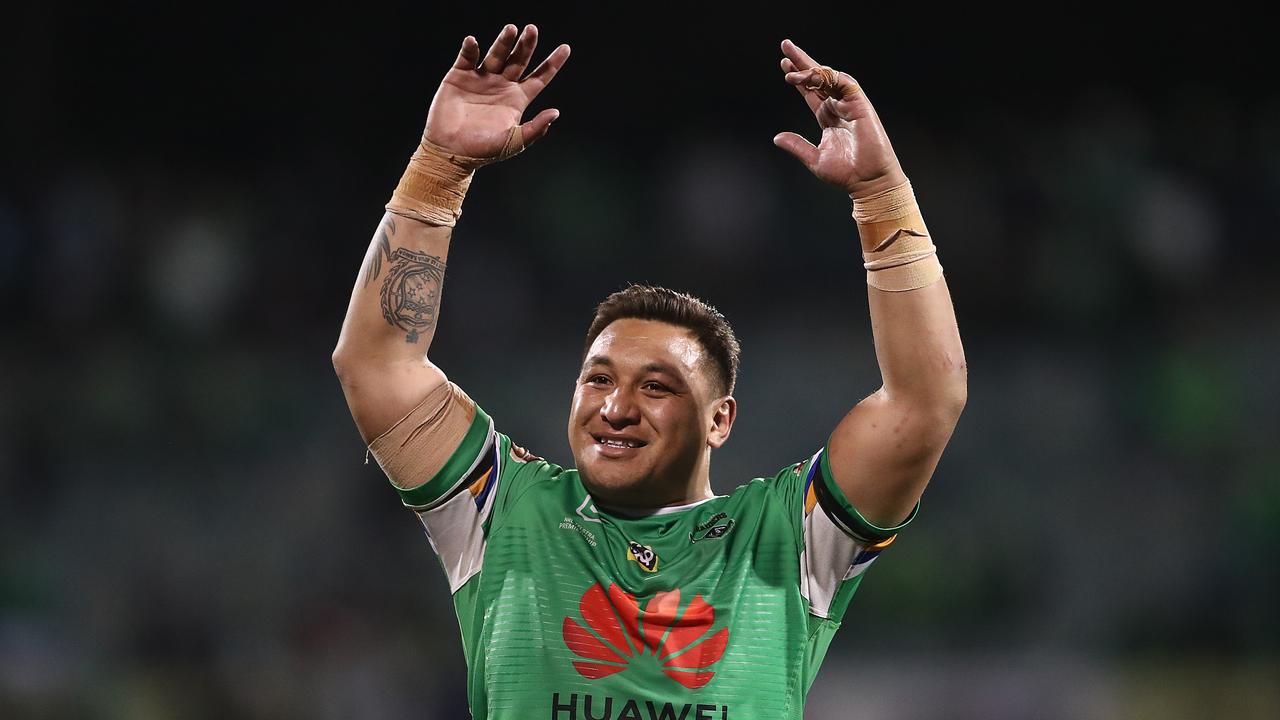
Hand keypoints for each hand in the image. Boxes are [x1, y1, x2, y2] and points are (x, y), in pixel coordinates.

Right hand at [423, 24, 570, 166]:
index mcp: (517, 99)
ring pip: (496, 54)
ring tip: (510, 29)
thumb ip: (535, 128)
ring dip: (503, 42)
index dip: (553, 63)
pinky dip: (470, 49)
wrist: (450, 152)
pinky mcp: (459, 76)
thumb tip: (556, 113)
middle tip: (532, 30)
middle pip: (519, 60)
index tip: (566, 48)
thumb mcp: (514, 142)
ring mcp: (481, 78)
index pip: (539, 77)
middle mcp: (501, 85)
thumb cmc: (483, 150)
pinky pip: (467, 58)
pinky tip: (472, 42)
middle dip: (526, 45)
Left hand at [772, 39, 906, 197]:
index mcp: (827, 117)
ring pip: (829, 77)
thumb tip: (777, 138)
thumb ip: (797, 146)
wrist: (868, 181)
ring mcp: (849, 104)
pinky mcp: (861, 104)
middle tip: (785, 45)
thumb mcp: (814, 158)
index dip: (798, 79)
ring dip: (810, 70)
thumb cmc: (847, 173)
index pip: (810, 92)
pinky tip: (812, 74)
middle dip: (802, 61)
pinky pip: (845, 82)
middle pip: (817, 78)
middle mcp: (837, 107)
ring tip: (791, 67)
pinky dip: (829, 76)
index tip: (784, 65)